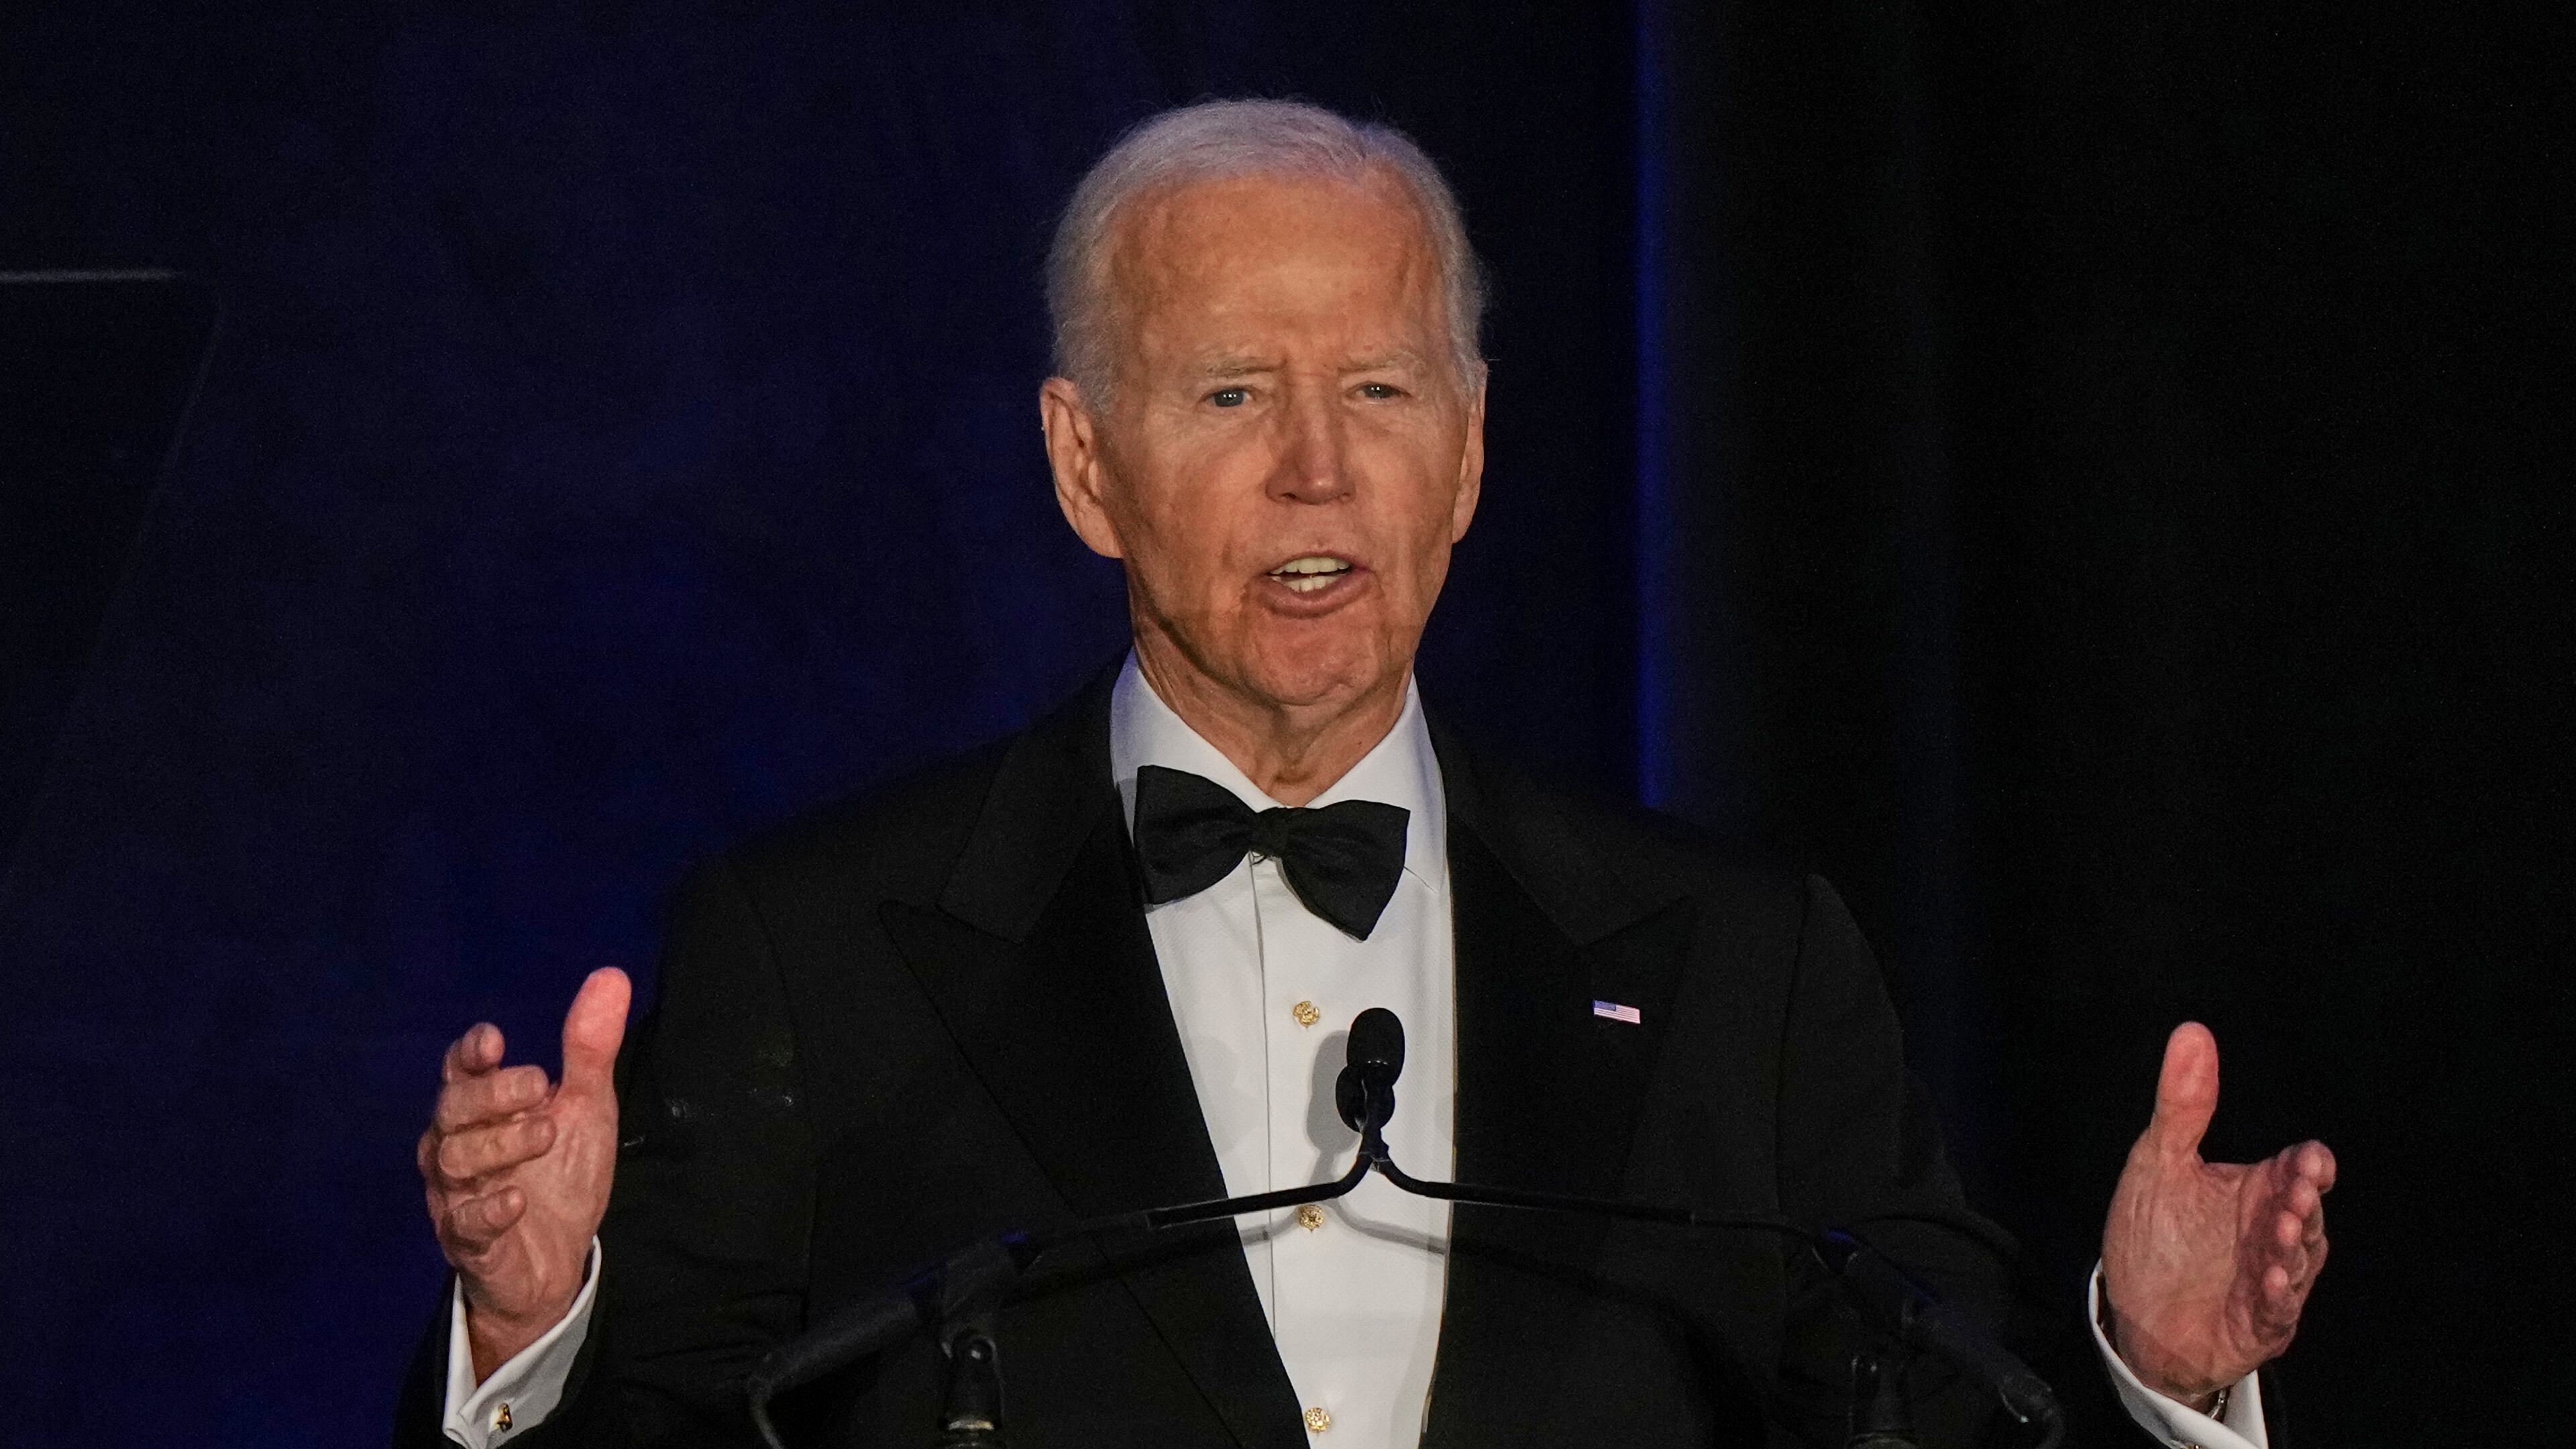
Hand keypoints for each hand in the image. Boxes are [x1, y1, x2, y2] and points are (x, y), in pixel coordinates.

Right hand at [419, 967, 630, 1380]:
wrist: (556, 1261)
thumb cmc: (559, 1175)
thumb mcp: (584, 1107)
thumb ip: (589, 1049)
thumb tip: (611, 976)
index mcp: (481, 1110)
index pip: (460, 1071)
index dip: (469, 1053)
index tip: (492, 1038)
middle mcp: (458, 1148)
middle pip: (451, 1110)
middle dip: (490, 1093)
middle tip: (536, 1085)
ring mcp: (458, 1196)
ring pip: (454, 1161)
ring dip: (498, 1144)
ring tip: (544, 1133)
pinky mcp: (471, 1244)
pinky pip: (466, 1224)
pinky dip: (488, 1211)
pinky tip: (517, 1200)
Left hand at [2102, 1022, 2334, 1409]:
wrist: (2135, 1314)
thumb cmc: (2156, 1235)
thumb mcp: (2159, 1162)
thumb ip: (2183, 1105)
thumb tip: (2193, 1031)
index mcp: (2256, 1190)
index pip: (2295, 1169)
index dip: (2307, 1165)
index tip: (2310, 1157)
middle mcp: (2271, 1232)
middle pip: (2303, 1212)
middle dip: (2304, 1200)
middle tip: (2298, 1189)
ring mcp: (2271, 1280)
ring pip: (2296, 1259)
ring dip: (2293, 1245)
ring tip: (2284, 1227)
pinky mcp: (2258, 1322)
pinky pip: (2275, 1309)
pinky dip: (2277, 1295)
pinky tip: (2270, 1280)